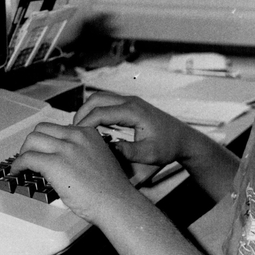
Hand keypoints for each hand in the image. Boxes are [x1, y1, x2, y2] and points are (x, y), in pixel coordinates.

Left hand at [11, 121, 137, 223]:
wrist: (116, 203)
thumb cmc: (111, 190)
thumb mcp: (99, 158)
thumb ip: (82, 151)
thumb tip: (64, 159)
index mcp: (87, 133)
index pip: (58, 128)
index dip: (47, 139)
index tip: (42, 149)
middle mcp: (75, 136)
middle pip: (41, 129)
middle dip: (32, 143)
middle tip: (29, 155)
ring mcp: (65, 149)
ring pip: (32, 140)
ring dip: (23, 152)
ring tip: (22, 164)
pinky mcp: (54, 164)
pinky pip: (27, 158)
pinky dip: (18, 164)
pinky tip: (18, 172)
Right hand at [74, 92, 194, 166]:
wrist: (183, 139)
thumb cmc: (168, 147)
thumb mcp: (150, 155)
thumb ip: (129, 154)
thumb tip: (109, 149)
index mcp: (133, 111)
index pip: (101, 112)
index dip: (85, 123)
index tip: (75, 136)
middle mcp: (130, 102)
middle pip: (96, 99)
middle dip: (81, 113)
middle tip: (72, 131)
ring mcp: (130, 101)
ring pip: (100, 98)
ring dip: (87, 110)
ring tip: (79, 129)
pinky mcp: (130, 105)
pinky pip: (107, 102)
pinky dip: (95, 111)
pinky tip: (92, 127)